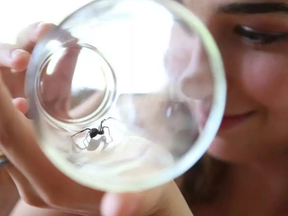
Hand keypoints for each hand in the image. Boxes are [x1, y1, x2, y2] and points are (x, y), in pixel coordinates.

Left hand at [0, 23, 193, 215]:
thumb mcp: (145, 193)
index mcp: (53, 180)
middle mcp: (36, 175)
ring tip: (27, 54)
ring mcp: (38, 166)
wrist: (141, 201)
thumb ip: (133, 201)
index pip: (8, 135)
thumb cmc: (146, 190)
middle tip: (14, 52)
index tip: (0, 64)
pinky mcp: (47, 157)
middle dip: (2, 87)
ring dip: (14, 89)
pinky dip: (31, 96)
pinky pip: (27, 123)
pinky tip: (49, 73)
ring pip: (11, 123)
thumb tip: (118, 207)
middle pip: (1, 127)